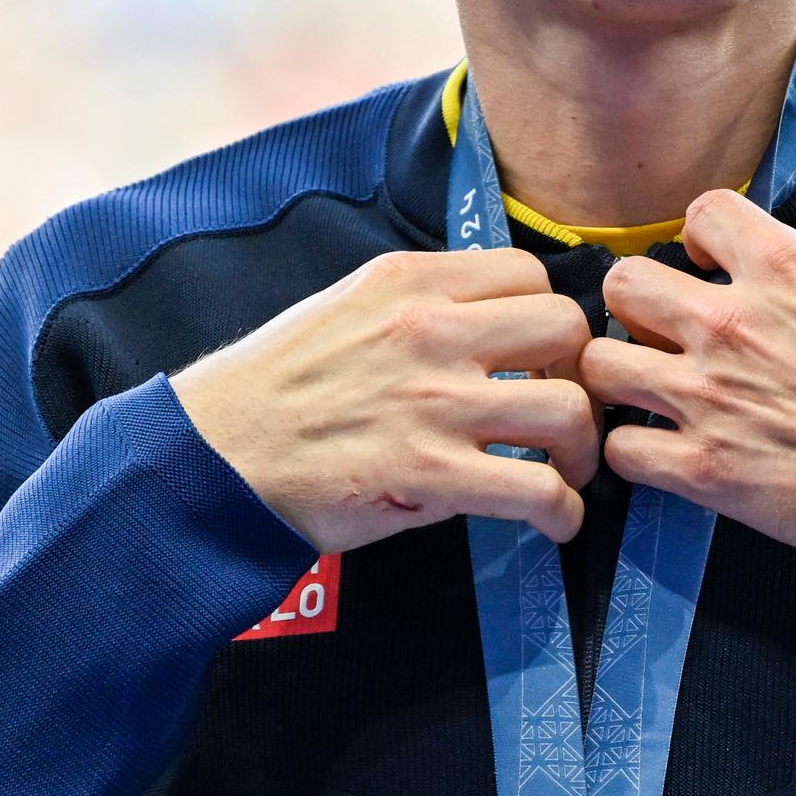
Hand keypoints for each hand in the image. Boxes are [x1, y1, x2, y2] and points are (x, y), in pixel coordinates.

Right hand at [172, 250, 599, 551]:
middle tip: (562, 415)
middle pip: (567, 331)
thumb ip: (419, 304)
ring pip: (568, 411)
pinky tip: (553, 521)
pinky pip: (537, 490)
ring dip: (582, 450)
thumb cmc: (275, 388)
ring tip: (564, 473)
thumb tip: (490, 323)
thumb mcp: (345, 309)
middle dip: (581, 377)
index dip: (548, 320)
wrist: (213, 454)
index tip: (539, 359)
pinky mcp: (430, 473)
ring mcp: (433, 402)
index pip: (529, 274)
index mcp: (409, 282)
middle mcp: (429, 330)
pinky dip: (563, 512)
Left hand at [580, 190, 795, 560]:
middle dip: (635, 307)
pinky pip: (623, 450)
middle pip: (624, 284)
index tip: (709, 266)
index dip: (701, 238)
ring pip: (601, 365)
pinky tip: (661, 456)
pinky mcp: (702, 467)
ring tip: (646, 396)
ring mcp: (707, 396)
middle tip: (661, 334)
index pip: (704, 213)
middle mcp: (731, 323)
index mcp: (788, 271)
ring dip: (620, 380)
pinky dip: (635, 455)